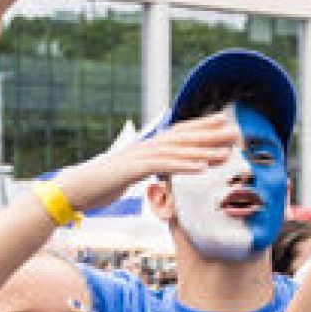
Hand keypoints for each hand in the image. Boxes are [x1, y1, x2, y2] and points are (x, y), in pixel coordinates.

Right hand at [57, 113, 239, 214]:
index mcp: (144, 148)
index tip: (224, 122)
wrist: (72, 189)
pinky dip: (185, 165)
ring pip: (177, 150)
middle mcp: (144, 147)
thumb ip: (141, 169)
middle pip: (183, 137)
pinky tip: (203, 167)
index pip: (177, 133)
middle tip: (237, 131)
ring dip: (204, 150)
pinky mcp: (132, 169)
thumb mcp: (124, 176)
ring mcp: (138, 156)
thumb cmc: (96, 186)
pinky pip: (163, 166)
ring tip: (228, 151)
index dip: (201, 126)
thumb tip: (151, 169)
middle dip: (211, 133)